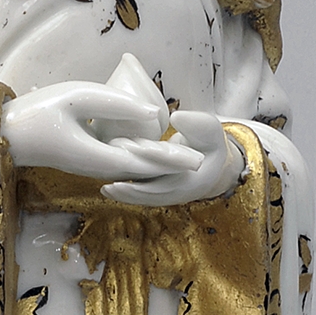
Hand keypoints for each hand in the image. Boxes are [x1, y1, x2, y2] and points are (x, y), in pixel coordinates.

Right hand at [2, 56, 203, 184]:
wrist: (5, 134)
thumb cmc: (38, 112)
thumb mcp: (78, 97)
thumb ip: (116, 104)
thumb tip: (153, 113)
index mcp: (99, 157)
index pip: (145, 162)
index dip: (172, 159)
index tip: (197, 159)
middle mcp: (98, 167)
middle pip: (142, 169)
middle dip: (170, 165)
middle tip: (198, 161)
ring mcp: (91, 166)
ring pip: (131, 167)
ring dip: (155, 163)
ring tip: (181, 156)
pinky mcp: (85, 160)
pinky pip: (119, 162)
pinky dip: (138, 158)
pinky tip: (148, 150)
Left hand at [103, 108, 243, 205]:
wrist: (210, 159)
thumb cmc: (207, 140)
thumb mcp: (207, 128)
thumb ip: (194, 123)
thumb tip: (175, 117)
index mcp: (197, 177)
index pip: (174, 171)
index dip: (156, 162)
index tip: (136, 154)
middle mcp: (182, 190)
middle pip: (156, 192)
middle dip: (133, 190)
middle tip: (111, 186)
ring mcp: (169, 194)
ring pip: (146, 197)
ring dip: (126, 195)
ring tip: (105, 190)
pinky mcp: (158, 192)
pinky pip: (142, 195)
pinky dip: (126, 193)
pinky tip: (106, 189)